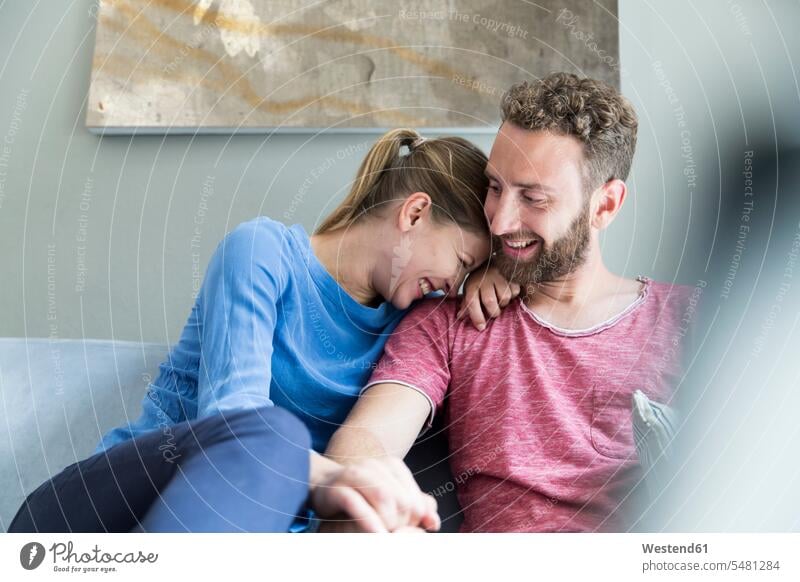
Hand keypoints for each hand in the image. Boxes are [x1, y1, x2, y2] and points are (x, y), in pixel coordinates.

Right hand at [308, 454, 439, 532]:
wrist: (324, 485)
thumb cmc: (362, 494)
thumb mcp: (392, 498)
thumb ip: (416, 507)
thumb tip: (433, 523)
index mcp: (392, 466)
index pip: (415, 497)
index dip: (415, 518)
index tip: (409, 528)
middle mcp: (374, 466)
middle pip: (401, 499)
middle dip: (402, 522)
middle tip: (393, 532)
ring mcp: (354, 475)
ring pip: (383, 497)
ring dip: (388, 521)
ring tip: (385, 534)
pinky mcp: (336, 489)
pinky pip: (356, 503)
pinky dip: (369, 521)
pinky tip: (376, 534)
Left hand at [458, 265, 519, 329]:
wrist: (490, 264)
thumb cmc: (479, 282)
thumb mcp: (470, 291)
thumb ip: (467, 305)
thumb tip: (460, 316)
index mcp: (472, 286)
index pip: (472, 303)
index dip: (476, 317)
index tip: (481, 327)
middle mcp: (484, 281)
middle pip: (490, 302)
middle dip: (494, 312)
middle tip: (494, 312)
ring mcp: (498, 277)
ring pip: (504, 297)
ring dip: (504, 303)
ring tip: (501, 301)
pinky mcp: (510, 275)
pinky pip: (515, 291)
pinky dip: (513, 295)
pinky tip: (508, 292)